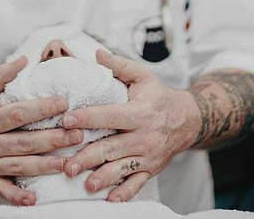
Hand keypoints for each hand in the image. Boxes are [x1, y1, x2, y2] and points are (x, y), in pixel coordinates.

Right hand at [0, 56, 83, 205]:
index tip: (64, 103)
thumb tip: (24, 58)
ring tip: (69, 162)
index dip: (42, 109)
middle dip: (53, 139)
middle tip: (78, 134)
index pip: (19, 114)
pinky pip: (4, 191)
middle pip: (25, 142)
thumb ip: (3, 74)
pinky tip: (35, 199)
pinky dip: (18, 197)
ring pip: (21, 166)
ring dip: (46, 165)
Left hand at [61, 50, 199, 202]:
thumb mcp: (142, 76)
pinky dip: (124, 194)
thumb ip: (119, 65)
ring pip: (121, 169)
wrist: (187, 119)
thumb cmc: (159, 95)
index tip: (66, 120)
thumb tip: (97, 54)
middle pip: (111, 148)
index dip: (87, 117)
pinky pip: (137, 184)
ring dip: (102, 178)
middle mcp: (144, 137)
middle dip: (87, 157)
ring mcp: (148, 156)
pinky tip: (108, 200)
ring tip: (84, 184)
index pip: (109, 115)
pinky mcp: (151, 169)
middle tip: (66, 164)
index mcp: (139, 112)